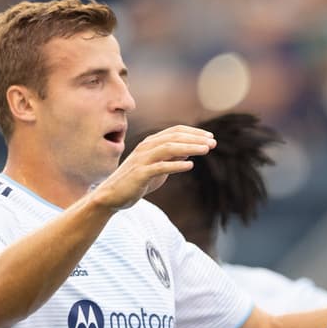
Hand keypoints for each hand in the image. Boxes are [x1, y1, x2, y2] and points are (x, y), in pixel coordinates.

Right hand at [91, 125, 215, 210]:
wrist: (113, 195)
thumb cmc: (138, 181)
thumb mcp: (159, 168)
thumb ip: (172, 159)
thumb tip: (189, 152)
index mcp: (151, 143)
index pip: (174, 132)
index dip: (193, 133)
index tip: (210, 137)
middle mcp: (146, 147)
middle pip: (173, 137)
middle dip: (195, 139)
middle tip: (213, 142)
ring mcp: (142, 159)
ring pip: (168, 148)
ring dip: (189, 148)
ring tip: (206, 150)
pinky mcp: (140, 173)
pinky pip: (160, 167)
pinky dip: (176, 165)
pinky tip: (190, 166)